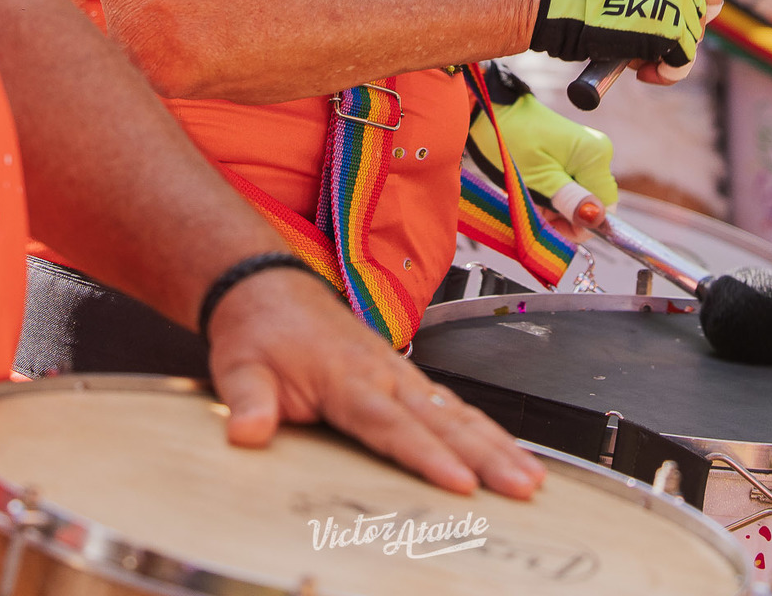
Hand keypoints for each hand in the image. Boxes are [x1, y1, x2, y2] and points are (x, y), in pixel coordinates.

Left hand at [206, 267, 543, 499]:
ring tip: (532, 477)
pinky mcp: (401, 376)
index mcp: (345, 375)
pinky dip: (484, 430)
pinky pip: (451, 406)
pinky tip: (508, 452)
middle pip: (442, 420)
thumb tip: (246, 433)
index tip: (462, 483)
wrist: (267, 286)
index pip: (391, 424)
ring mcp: (396, 372)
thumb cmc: (258, 329)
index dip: (428, 456)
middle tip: (524, 486)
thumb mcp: (239, 366)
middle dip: (487, 455)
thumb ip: (247, 402)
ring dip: (497, 444)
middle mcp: (381, 372)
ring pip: (456, 412)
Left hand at [468, 74, 616, 223]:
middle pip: (590, 205)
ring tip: (530, 198)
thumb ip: (570, 200)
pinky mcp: (574, 156)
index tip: (553, 227)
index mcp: (595, 156)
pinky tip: (534, 191)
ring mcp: (586, 154)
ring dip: (555, 208)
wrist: (495, 112)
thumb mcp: (540, 178)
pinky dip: (552, 196)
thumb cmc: (513, 139)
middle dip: (564, 216)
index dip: (581, 225)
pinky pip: (571, 187)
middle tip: (535, 210)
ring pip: (579, 199)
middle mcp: (597, 154)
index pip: (604, 208)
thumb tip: (596, 219)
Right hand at [526, 0, 717, 74]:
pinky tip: (643, 71)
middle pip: (699, 18)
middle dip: (677, 34)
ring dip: (665, 53)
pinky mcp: (673, 28)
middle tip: (646, 40)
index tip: (677, 24)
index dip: (692, 12)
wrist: (562, 0)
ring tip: (631, 50)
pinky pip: (682, 62)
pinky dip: (666, 73)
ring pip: (691, 41)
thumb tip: (675, 8)